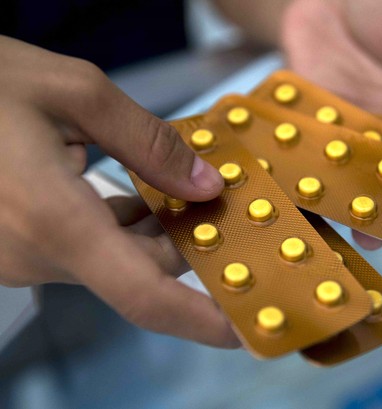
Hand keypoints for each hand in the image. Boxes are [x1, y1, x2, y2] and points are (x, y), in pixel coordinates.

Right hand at [0, 36, 238, 347]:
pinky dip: (120, 227)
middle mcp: (33, 253)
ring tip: (182, 188)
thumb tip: (204, 183)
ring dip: (154, 230)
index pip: (141, 294)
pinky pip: (84, 248)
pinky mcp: (14, 246)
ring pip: (114, 258)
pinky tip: (137, 193)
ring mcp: (19, 255)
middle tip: (227, 207)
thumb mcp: (72, 91)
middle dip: (189, 244)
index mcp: (52, 219)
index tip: (244, 327)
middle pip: (140, 270)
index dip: (199, 319)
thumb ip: (147, 141)